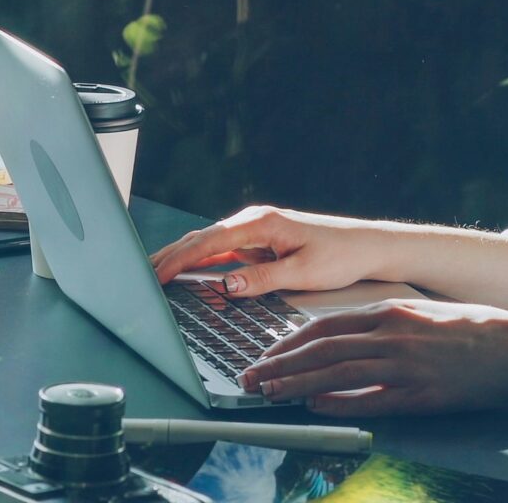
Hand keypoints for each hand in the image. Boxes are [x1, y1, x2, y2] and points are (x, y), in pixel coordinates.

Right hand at [148, 205, 409, 297]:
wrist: (368, 247)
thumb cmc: (342, 256)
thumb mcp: (303, 273)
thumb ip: (262, 279)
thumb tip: (227, 284)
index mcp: (260, 223)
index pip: (207, 242)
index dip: (177, 260)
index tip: (154, 275)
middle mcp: (253, 222)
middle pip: (200, 240)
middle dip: (168, 257)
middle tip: (138, 276)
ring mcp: (256, 232)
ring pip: (208, 246)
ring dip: (181, 259)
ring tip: (153, 275)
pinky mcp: (261, 243)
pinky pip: (223, 253)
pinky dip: (200, 263)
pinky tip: (188, 274)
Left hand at [237, 299, 507, 415]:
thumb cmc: (475, 330)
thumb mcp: (423, 313)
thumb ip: (386, 323)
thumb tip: (348, 338)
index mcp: (392, 310)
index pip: (326, 324)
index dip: (290, 341)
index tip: (266, 353)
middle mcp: (393, 333)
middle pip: (323, 348)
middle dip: (281, 363)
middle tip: (251, 377)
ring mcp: (407, 364)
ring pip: (338, 371)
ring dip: (297, 382)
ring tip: (269, 392)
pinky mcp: (423, 393)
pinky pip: (371, 399)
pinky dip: (338, 402)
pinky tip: (314, 405)